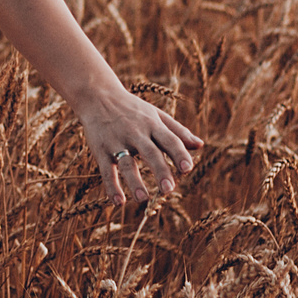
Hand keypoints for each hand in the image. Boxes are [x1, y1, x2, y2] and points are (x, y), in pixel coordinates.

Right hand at [80, 92, 201, 206]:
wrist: (97, 96)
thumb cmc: (132, 108)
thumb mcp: (156, 115)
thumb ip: (177, 131)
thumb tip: (200, 145)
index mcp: (152, 125)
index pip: (169, 140)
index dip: (178, 153)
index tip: (187, 169)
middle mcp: (135, 133)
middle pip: (150, 152)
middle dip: (160, 170)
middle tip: (168, 190)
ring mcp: (117, 142)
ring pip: (127, 163)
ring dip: (134, 181)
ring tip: (143, 199)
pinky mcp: (101, 150)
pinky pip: (106, 170)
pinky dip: (111, 186)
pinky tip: (118, 201)